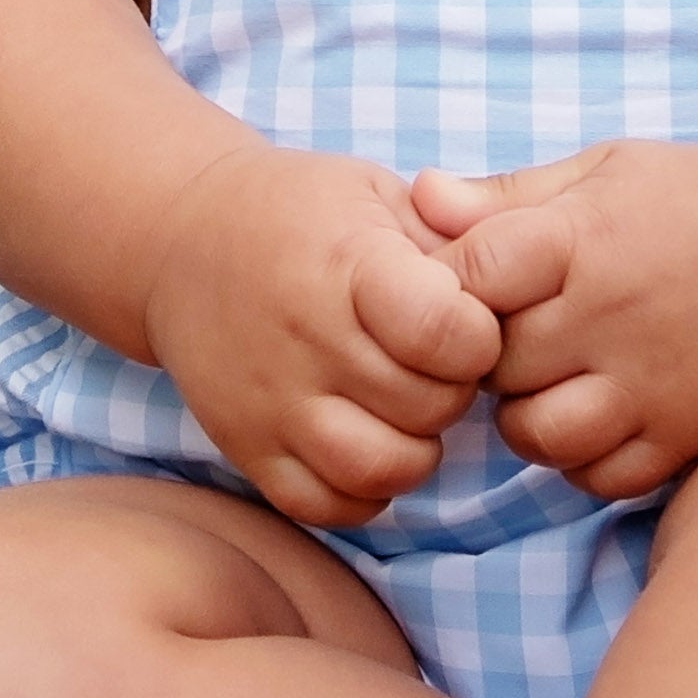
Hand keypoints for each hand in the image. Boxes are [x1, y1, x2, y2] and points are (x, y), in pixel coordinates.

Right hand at [143, 144, 503, 526]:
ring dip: (415, 449)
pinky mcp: (245, 447)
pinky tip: (368, 442)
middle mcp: (307, 340)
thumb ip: (449, 236)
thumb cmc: (300, 214)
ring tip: (406, 409)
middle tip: (438, 363)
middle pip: (427, 406)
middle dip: (454, 389)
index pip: (446, 333)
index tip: (467, 320)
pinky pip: (325, 505)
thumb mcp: (375, 192)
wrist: (180, 239)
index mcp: (348, 265)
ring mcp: (271, 402)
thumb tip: (518, 278)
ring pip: (380, 469)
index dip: (480, 335)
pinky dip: (363, 490)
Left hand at [413, 140, 697, 502]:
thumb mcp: (601, 170)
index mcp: (583, 240)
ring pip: (533, 434)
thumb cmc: (692, 200)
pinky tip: (596, 408)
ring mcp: (650, 387)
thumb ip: (505, 195)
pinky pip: (594, 477)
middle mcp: (612, 319)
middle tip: (514, 327)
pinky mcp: (681, 437)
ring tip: (552, 373)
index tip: (474, 279)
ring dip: (527, 411)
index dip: (451, 284)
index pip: (467, 278)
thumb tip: (417, 199)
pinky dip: (581, 454)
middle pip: (491, 365)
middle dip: (486, 352)